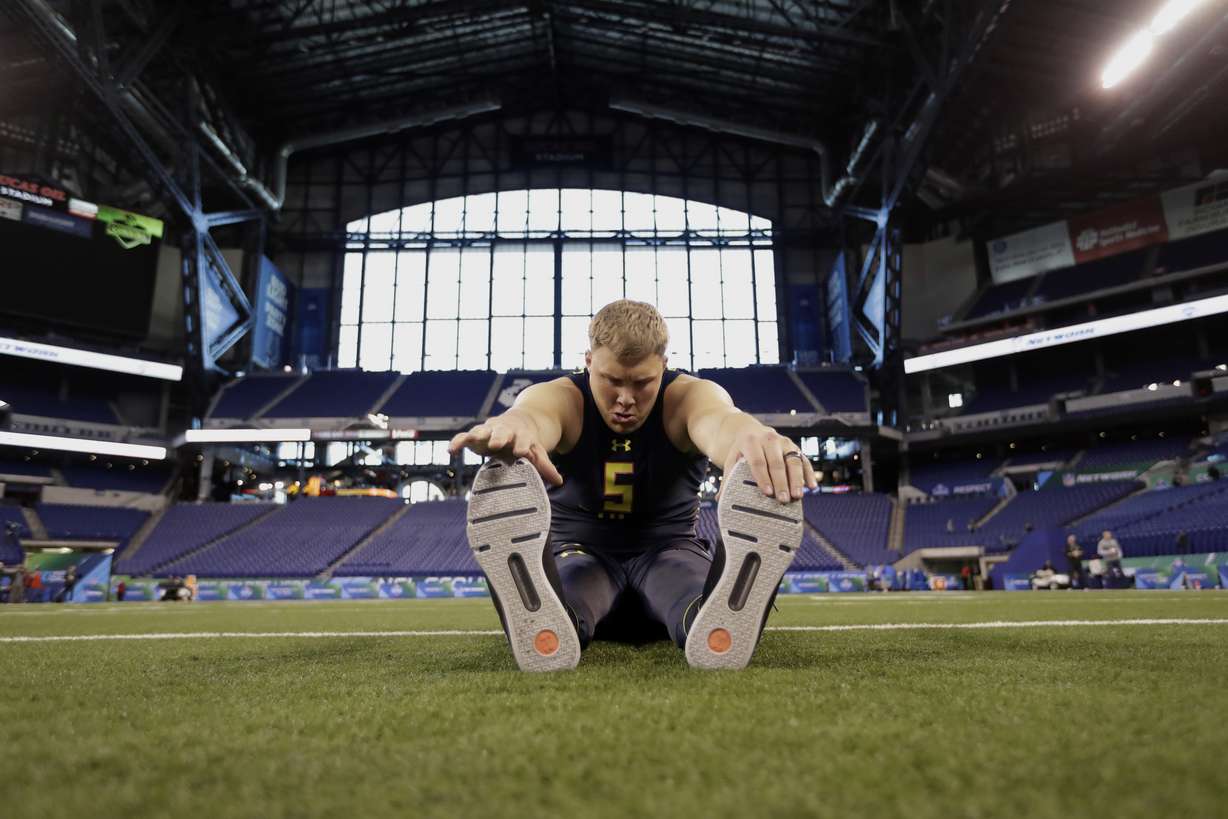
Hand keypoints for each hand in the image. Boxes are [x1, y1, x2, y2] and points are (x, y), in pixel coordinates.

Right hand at [448, 417, 562, 485]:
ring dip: (478, 435)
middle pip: (502, 432)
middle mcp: (505, 430)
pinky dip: (458, 442)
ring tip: (472, 440)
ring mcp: (489, 430)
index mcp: (521, 435)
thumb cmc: (526, 440)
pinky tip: (451, 451)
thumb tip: (558, 481)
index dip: (522, 445)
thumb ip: (544, 465)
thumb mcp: (535, 451)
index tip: (521, 453)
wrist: (518, 420)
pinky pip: (465, 436)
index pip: (523, 440)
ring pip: (483, 430)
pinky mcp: (475, 434)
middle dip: (499, 437)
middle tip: (496, 444)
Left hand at [721, 427, 817, 503]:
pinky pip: (804, 460)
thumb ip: (727, 478)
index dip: (763, 478)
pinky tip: (811, 487)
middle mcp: (769, 439)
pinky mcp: (794, 446)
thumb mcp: (731, 460)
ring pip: (793, 460)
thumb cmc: (740, 450)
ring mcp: (784, 442)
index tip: (767, 493)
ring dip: (796, 479)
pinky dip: (808, 473)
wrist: (748, 430)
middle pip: (777, 463)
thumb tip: (720, 499)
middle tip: (783, 500)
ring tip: (798, 496)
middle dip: (781, 482)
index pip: (758, 462)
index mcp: (751, 441)